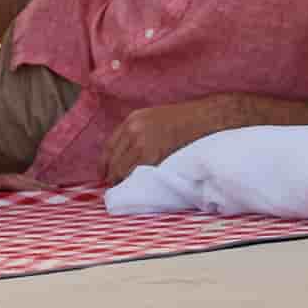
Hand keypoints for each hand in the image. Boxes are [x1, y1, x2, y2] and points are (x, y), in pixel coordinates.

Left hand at [0, 159, 44, 196]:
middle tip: (56, 193)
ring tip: (48, 196)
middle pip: (18, 181)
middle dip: (36, 186)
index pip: (11, 181)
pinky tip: (26, 200)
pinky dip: (19, 193)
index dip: (28, 185)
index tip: (45, 189)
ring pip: (13, 186)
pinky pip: (5, 191)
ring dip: (30, 189)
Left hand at [100, 98, 222, 184]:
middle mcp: (133, 129)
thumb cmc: (184, 120)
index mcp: (132, 119)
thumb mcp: (154, 118)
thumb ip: (138, 132)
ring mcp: (142, 142)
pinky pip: (136, 173)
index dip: (104, 163)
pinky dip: (134, 181)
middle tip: (112, 187)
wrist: (204, 118)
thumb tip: (126, 154)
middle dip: (111, 175)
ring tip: (124, 189)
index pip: (109, 145)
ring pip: (121, 169)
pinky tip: (136, 186)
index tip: (103, 174)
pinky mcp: (153, 155)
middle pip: (113, 159)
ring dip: (121, 180)